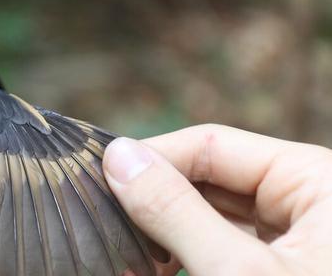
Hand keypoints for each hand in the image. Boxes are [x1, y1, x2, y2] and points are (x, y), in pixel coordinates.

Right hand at [103, 124, 331, 275]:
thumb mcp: (237, 272)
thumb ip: (176, 212)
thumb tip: (118, 156)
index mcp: (317, 181)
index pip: (210, 145)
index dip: (150, 161)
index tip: (98, 182)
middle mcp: (309, 202)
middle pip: (207, 181)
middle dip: (154, 207)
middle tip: (107, 229)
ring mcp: (296, 241)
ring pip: (210, 218)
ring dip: (163, 239)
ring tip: (126, 262)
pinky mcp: (281, 268)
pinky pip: (223, 250)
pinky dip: (184, 259)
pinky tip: (152, 270)